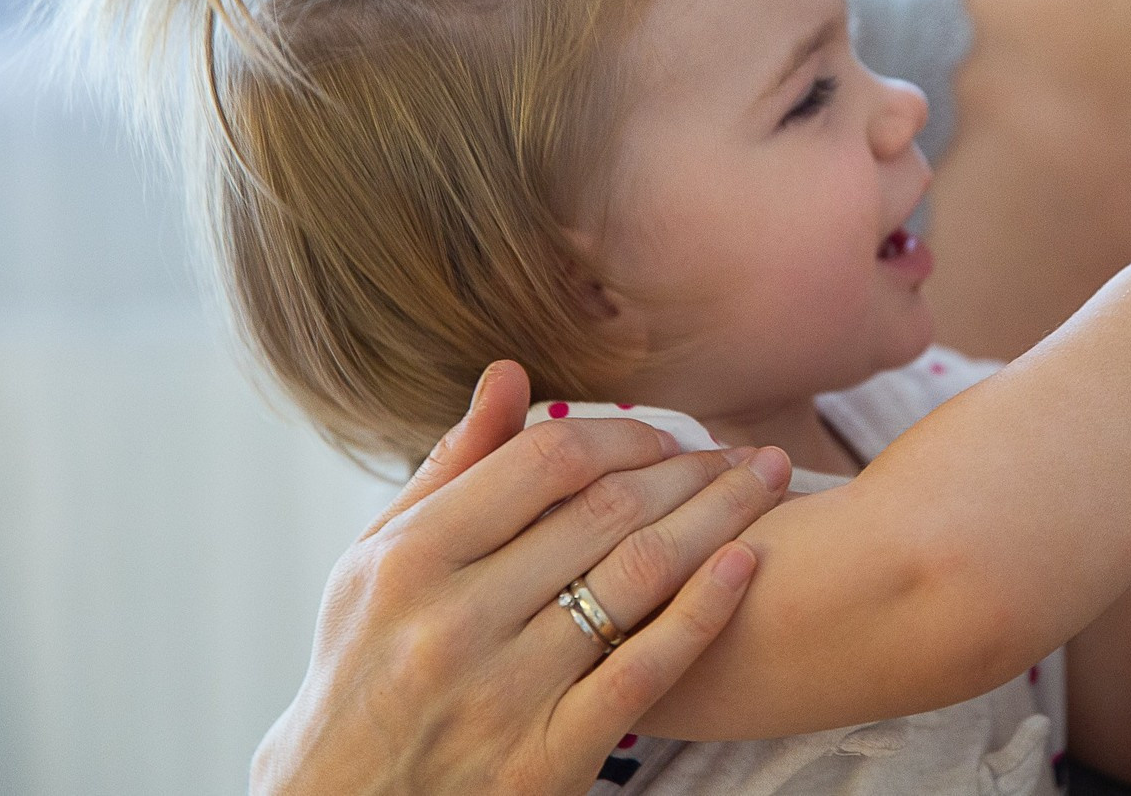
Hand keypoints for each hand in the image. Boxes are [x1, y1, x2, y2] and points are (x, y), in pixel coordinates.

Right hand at [250, 361, 789, 795]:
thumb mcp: (377, 563)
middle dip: (692, 469)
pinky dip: (705, 608)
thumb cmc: (365, 667)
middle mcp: (457, 620)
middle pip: (607, 510)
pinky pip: (648, 667)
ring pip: (639, 576)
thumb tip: (511, 374)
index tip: (668, 436)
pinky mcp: (550, 757)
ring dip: (719, 519)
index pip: (546, 460)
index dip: (624, 435)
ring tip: (765, 486)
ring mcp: (507, 692)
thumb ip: (451, 468)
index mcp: (412, 559)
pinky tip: (746, 563)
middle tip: (744, 453)